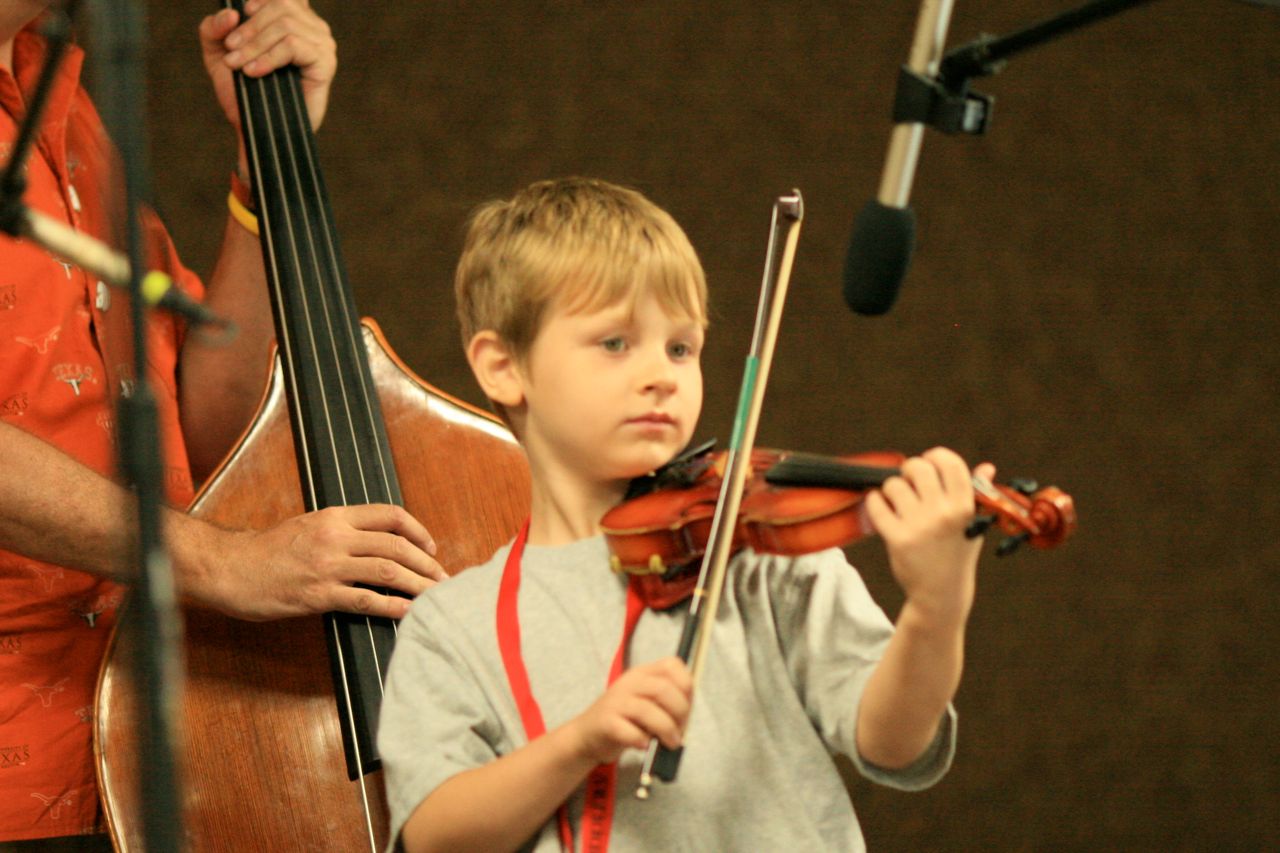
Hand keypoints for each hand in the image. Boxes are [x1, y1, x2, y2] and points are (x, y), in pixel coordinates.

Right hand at [177, 504, 444, 620]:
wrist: (229, 567)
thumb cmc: (267, 551)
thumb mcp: (308, 526)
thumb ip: (342, 531)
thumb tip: (379, 544)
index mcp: (334, 517)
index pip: (390, 516)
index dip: (417, 532)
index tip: (431, 548)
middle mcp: (335, 537)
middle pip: (397, 547)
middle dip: (426, 564)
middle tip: (444, 580)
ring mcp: (327, 566)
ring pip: (388, 572)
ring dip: (418, 586)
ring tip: (436, 598)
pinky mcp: (318, 595)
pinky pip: (365, 600)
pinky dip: (392, 607)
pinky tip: (408, 614)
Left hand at [199, 0, 336, 149]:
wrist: (258, 127)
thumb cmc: (243, 91)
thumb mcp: (217, 53)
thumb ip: (214, 28)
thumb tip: (231, 14)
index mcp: (291, 17)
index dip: (257, 2)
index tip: (235, 23)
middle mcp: (310, 25)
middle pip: (280, 4)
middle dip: (249, 28)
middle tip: (231, 50)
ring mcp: (321, 42)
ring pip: (285, 24)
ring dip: (255, 44)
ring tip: (239, 65)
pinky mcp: (325, 61)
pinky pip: (293, 45)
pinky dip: (269, 57)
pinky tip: (254, 72)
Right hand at [566, 657, 691, 765]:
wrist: (588, 736)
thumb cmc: (625, 721)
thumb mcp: (647, 704)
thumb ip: (667, 704)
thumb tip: (687, 715)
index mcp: (643, 674)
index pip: (671, 665)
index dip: (686, 685)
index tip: (687, 706)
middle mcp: (629, 683)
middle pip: (663, 689)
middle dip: (680, 713)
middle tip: (680, 732)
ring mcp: (616, 701)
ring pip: (648, 710)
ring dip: (666, 730)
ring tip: (670, 743)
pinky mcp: (605, 722)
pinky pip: (629, 730)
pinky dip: (642, 740)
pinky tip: (645, 745)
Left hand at [863, 447, 993, 627]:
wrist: (941, 594)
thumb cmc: (957, 554)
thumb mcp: (973, 525)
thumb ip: (977, 494)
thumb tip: (987, 467)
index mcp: (965, 507)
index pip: (950, 463)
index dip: (935, 456)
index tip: (928, 462)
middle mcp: (943, 513)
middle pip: (917, 467)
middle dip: (909, 470)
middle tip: (909, 483)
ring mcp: (919, 526)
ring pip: (893, 484)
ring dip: (891, 489)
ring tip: (898, 501)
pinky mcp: (897, 538)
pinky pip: (876, 504)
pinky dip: (875, 502)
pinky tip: (881, 507)